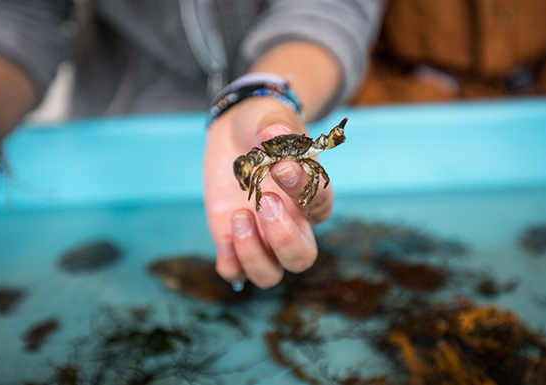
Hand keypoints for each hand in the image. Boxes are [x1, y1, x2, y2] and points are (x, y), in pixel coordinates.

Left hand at [203, 98, 333, 288]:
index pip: (319, 204)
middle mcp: (292, 223)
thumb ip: (276, 130)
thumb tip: (274, 138)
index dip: (302, 189)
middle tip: (265, 202)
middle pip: (301, 259)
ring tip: (239, 215)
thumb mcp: (271, 119)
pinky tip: (225, 232)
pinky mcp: (233, 241)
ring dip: (253, 254)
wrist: (235, 131)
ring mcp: (262, 236)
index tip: (280, 165)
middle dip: (283, 239)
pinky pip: (235, 273)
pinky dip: (230, 263)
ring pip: (269, 275)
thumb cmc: (263, 126)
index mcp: (311, 195)